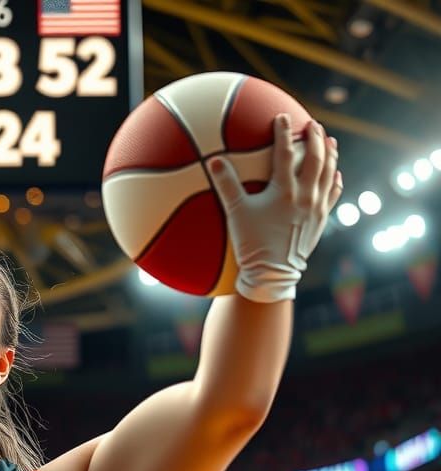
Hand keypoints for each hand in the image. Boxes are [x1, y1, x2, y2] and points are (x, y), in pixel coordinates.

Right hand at [209, 115, 342, 302]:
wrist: (273, 275)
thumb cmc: (252, 245)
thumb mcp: (236, 214)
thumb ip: (226, 185)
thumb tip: (213, 160)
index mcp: (284, 191)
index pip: (285, 153)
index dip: (283, 133)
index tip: (281, 117)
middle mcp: (305, 195)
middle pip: (315, 158)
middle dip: (315, 137)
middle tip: (313, 123)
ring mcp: (316, 208)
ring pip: (329, 173)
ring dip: (330, 154)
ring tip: (330, 140)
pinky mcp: (321, 221)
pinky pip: (332, 195)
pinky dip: (335, 181)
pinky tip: (336, 174)